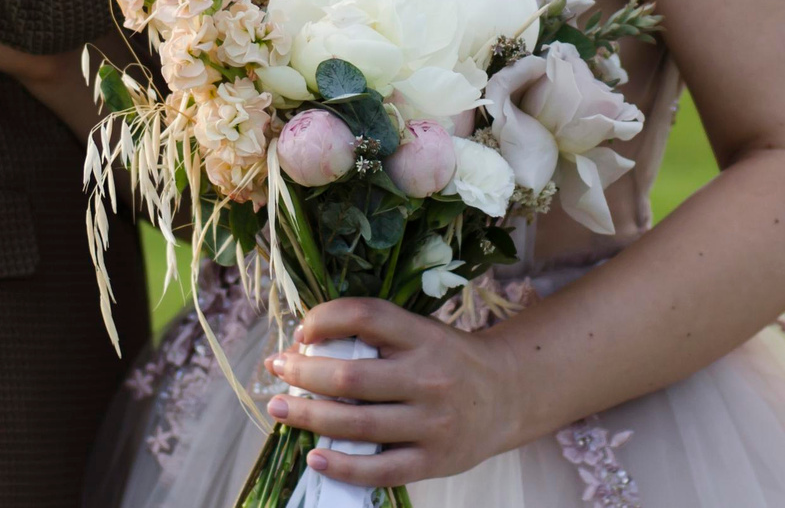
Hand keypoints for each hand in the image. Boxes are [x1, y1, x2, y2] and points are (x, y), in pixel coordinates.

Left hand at [262, 298, 524, 489]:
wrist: (507, 396)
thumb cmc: (450, 361)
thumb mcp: (424, 333)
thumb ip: (379, 334)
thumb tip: (309, 341)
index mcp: (425, 337)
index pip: (367, 316)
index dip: (325, 319)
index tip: (300, 331)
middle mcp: (428, 378)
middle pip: (350, 377)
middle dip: (302, 374)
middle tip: (277, 369)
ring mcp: (431, 423)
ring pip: (356, 423)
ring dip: (308, 416)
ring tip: (279, 408)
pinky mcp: (433, 461)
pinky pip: (379, 469)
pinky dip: (342, 466)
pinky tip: (314, 457)